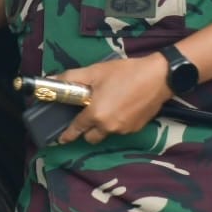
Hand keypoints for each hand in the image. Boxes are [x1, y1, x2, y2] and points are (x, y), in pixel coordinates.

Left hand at [54, 54, 173, 145]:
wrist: (158, 77)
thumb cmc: (125, 73)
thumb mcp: (95, 71)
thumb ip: (71, 78)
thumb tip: (53, 79)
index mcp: (95, 114)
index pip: (76, 129)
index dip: (67, 135)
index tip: (61, 139)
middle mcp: (108, 127)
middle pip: (91, 138)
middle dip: (87, 131)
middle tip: (88, 116)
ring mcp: (124, 130)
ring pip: (107, 133)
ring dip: (103, 126)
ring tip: (108, 107)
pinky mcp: (137, 128)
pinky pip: (121, 129)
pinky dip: (118, 123)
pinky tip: (122, 107)